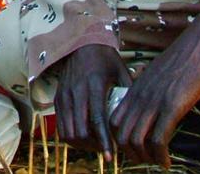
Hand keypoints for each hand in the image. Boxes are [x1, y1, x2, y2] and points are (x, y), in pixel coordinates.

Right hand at [55, 43, 132, 159]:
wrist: (79, 42)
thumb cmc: (104, 57)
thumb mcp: (120, 71)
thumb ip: (128, 92)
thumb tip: (142, 113)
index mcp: (94, 85)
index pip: (97, 121)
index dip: (104, 142)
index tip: (110, 157)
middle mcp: (76, 92)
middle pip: (80, 132)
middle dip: (93, 146)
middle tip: (106, 149)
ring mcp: (64, 96)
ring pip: (68, 133)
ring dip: (82, 144)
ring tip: (95, 143)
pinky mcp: (58, 98)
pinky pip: (61, 127)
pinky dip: (71, 136)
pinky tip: (84, 135)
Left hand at [109, 7, 199, 166]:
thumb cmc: (186, 57)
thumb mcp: (159, 73)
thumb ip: (150, 88)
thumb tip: (150, 103)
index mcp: (136, 88)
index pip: (114, 120)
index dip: (120, 140)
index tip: (134, 148)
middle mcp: (141, 95)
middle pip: (121, 134)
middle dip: (131, 154)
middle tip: (146, 160)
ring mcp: (155, 101)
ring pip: (136, 140)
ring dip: (145, 158)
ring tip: (157, 162)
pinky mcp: (172, 106)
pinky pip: (158, 139)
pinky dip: (160, 155)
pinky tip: (167, 161)